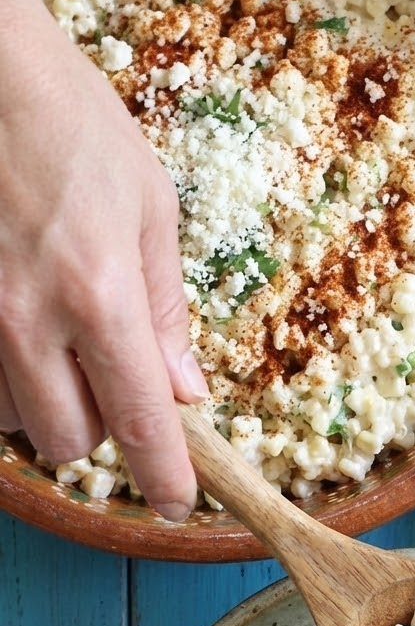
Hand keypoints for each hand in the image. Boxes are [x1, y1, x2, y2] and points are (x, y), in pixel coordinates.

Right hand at [0, 0, 207, 520]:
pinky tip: (13, 330)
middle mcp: (27, 323)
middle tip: (108, 376)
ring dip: (43, 401)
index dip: (164, 477)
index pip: (141, 424)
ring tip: (53, 340)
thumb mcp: (149, 207)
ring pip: (13, 421)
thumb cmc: (68, 122)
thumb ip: (166, 311)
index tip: (177, 503)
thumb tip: (185, 391)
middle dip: (99, 427)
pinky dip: (1, 378)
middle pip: (68, 442)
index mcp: (100, 297)